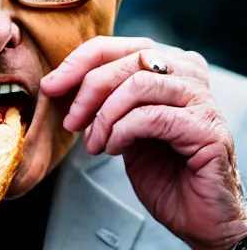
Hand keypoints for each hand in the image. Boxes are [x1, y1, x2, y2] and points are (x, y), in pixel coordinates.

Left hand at [42, 36, 246, 249]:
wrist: (195, 214)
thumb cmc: (160, 169)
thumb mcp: (121, 123)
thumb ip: (102, 96)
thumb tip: (57, 80)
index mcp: (167, 64)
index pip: (113, 46)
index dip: (76, 63)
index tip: (51, 86)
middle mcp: (190, 73)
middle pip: (124, 61)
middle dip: (87, 92)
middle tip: (71, 122)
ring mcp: (202, 99)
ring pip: (137, 86)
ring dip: (105, 117)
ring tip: (95, 143)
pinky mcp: (208, 128)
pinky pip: (151, 117)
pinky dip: (122, 132)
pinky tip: (114, 148)